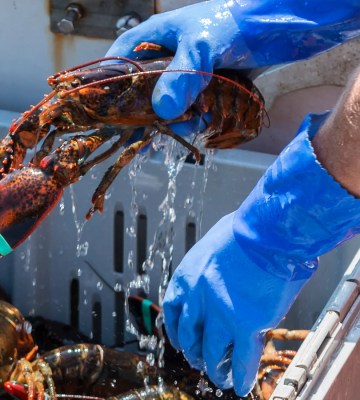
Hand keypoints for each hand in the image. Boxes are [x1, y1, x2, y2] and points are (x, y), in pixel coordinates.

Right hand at [106, 0, 251, 120]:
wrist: (273, 28)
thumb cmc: (231, 23)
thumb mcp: (200, 48)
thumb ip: (181, 77)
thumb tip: (162, 111)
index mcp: (152, 39)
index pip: (119, 63)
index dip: (113, 87)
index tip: (112, 113)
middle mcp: (164, 59)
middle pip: (143, 93)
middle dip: (151, 114)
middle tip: (153, 130)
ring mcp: (184, 77)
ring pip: (169, 108)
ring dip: (179, 121)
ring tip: (194, 122)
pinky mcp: (203, 90)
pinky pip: (191, 112)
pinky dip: (197, 120)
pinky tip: (207, 121)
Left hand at [163, 212, 310, 394]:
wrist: (268, 231)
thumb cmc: (245, 230)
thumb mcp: (214, 243)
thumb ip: (210, 265)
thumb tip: (217, 273)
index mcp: (187, 277)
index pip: (172, 311)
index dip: (176, 330)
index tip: (181, 340)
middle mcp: (198, 299)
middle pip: (189, 337)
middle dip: (194, 352)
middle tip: (200, 359)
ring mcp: (220, 313)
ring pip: (212, 353)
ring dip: (216, 369)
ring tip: (220, 376)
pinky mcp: (246, 324)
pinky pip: (242, 359)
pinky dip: (241, 376)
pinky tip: (241, 385)